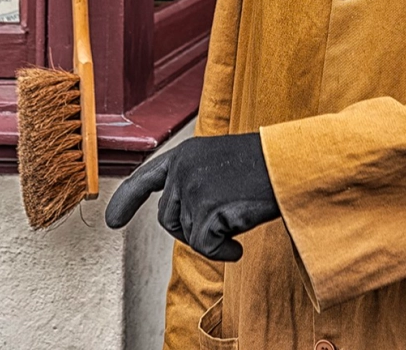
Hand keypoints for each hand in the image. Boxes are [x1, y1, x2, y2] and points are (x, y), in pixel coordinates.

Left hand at [104, 133, 280, 261]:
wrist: (293, 165)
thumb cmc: (266, 168)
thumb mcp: (221, 163)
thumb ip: (194, 181)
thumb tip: (176, 219)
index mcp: (185, 154)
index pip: (146, 177)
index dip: (127, 200)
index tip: (112, 221)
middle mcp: (183, 168)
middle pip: (169, 218)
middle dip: (191, 231)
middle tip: (223, 224)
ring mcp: (193, 188)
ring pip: (188, 235)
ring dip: (212, 238)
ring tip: (239, 218)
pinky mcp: (207, 209)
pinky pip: (205, 248)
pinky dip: (224, 251)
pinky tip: (241, 241)